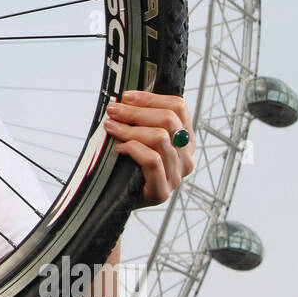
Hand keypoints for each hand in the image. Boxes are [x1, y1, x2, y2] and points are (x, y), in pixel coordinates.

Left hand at [103, 90, 194, 207]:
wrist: (118, 200)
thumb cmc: (129, 164)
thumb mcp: (141, 137)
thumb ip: (143, 119)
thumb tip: (126, 97)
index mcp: (186, 139)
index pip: (179, 107)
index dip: (151, 98)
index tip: (127, 96)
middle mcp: (186, 156)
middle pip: (169, 120)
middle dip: (136, 112)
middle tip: (113, 111)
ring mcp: (176, 175)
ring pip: (159, 138)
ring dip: (130, 129)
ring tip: (111, 127)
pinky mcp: (162, 191)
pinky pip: (152, 160)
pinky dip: (133, 149)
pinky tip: (119, 148)